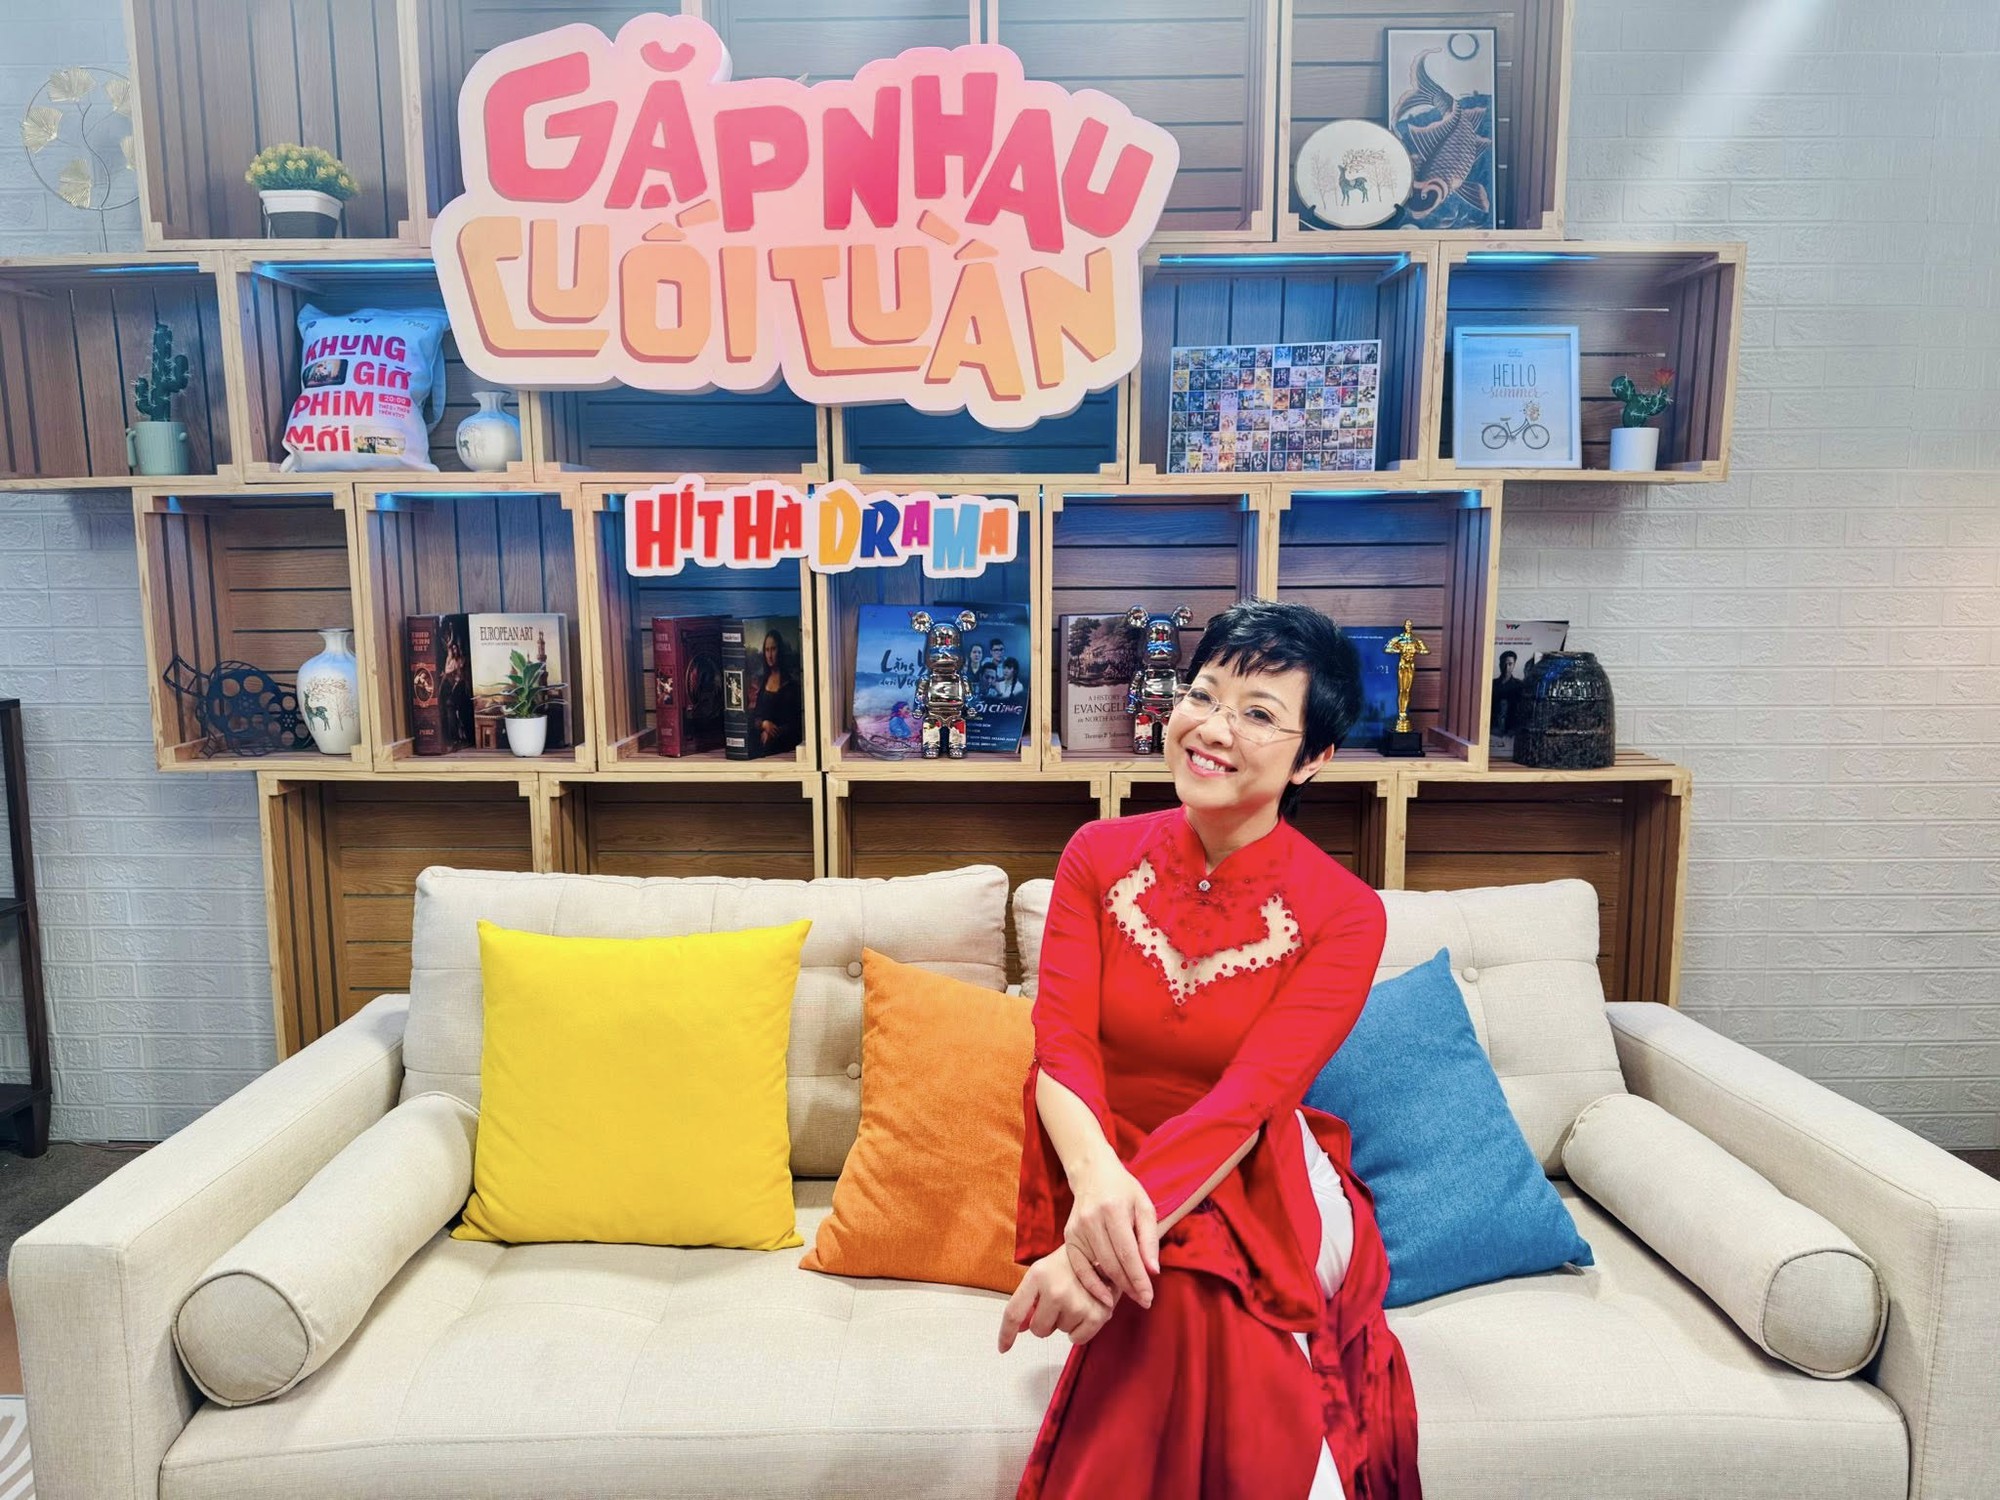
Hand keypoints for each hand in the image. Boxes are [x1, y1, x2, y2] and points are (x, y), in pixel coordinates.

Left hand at [998, 1251, 1117, 1353]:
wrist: (1101, 1252)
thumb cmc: (1068, 1264)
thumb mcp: (1042, 1273)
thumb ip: (1028, 1300)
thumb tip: (1020, 1329)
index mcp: (1037, 1276)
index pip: (1014, 1312)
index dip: (1006, 1333)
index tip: (1003, 1348)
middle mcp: (1055, 1290)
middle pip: (1038, 1329)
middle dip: (1045, 1323)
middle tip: (1057, 1304)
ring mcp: (1076, 1303)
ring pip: (1060, 1332)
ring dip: (1065, 1321)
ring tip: (1075, 1299)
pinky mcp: (1097, 1314)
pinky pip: (1077, 1339)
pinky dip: (1080, 1331)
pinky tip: (1085, 1311)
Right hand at [1065, 1156, 1159, 1308]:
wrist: (1093, 1174)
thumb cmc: (1124, 1191)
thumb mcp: (1145, 1207)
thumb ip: (1149, 1239)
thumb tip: (1153, 1271)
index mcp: (1113, 1209)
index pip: (1128, 1253)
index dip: (1139, 1279)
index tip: (1148, 1297)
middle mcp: (1092, 1220)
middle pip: (1112, 1264)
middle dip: (1129, 1286)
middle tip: (1143, 1301)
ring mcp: (1077, 1229)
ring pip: (1097, 1267)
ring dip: (1114, 1287)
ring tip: (1130, 1297)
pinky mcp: (1068, 1236)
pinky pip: (1079, 1267)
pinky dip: (1091, 1284)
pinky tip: (1104, 1296)